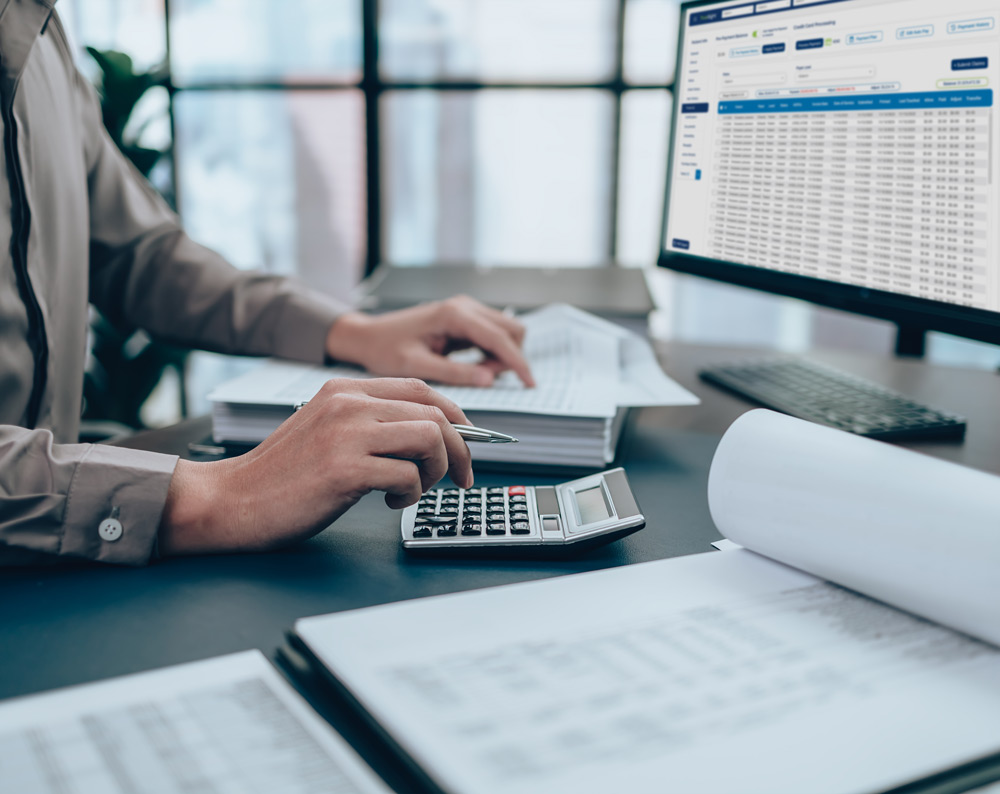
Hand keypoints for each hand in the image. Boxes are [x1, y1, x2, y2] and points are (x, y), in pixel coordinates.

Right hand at [158, 378, 472, 554]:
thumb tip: (432, 434)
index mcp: (345, 390)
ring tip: (412, 490)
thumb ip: (371, 423)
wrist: (231, 500)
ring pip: (430, 438)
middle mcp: (348, 404)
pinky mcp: (344, 470)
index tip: (466, 442)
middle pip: (435, 413)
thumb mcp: (327, 430)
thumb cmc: (282, 474)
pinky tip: (388, 503)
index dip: (456, 416)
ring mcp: (346, 434)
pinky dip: (410, 495)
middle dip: (460, 450)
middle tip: (460, 477)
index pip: (421, 389)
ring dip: (435, 471)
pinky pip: (407, 476)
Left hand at [325, 295, 534, 387]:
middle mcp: (464, 307)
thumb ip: (454, 373)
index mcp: (454, 314)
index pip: (500, 338)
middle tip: (486, 380)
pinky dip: (492, 354)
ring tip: (475, 375)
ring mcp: (465, 311)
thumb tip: (489, 379)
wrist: (367, 336)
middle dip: (509, 358)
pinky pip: (492, 337)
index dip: (518, 363)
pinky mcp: (464, 320)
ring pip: (506, 332)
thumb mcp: (417, 367)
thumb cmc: (385, 349)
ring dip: (501, 357)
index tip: (529, 384)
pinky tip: (473, 368)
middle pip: (512, 330)